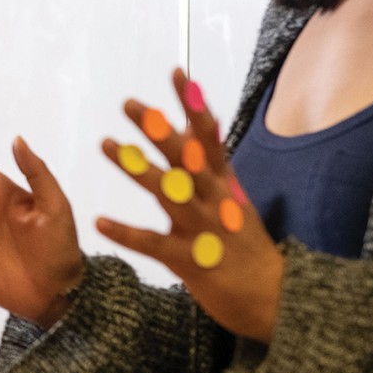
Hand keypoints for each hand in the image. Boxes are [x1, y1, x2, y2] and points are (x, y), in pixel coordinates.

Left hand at [96, 68, 282, 341]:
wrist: (272, 299)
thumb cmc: (245, 246)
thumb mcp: (235, 199)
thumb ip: (214, 166)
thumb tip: (202, 127)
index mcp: (224, 183)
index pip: (209, 135)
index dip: (192, 104)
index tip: (176, 73)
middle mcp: (214, 199)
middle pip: (185, 156)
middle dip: (156, 128)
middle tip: (128, 103)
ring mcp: (202, 228)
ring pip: (167, 191)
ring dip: (135, 166)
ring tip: (105, 144)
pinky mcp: (189, 260)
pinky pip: (153, 243)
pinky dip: (127, 232)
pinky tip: (100, 221)